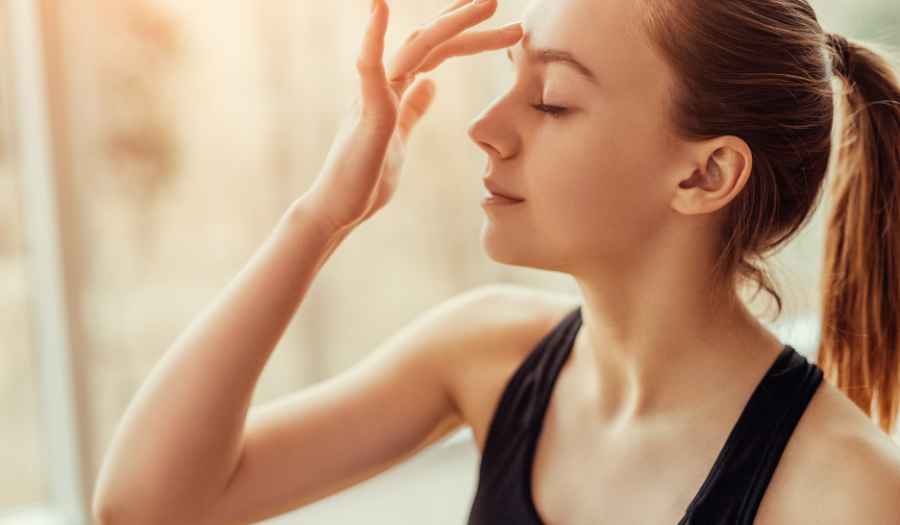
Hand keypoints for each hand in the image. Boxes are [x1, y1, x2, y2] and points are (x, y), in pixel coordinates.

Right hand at [303, 0, 522, 232]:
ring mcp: (373, 94)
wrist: (338, 209)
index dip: (463, 32)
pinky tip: (380, 6)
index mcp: (393, 88)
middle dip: (464, 19)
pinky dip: (372, 36)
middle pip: (428, 40)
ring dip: (450, 22)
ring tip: (486, 4)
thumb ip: (412, 108)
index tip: (496, 20)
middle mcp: (383, 83)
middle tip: (496, 0)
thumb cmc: (366, 178)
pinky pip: (368, 68)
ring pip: (415, 46)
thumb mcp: (400, 136)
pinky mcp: (366, 112)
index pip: (433, 50)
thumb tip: (430, 84)